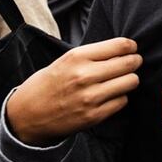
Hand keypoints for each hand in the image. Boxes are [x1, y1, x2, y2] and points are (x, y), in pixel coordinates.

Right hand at [5, 38, 142, 145]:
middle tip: (132, 63)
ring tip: (120, 80)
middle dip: (134, 62)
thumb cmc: (50, 83)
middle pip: (130, 63)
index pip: (121, 45)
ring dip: (129, 80)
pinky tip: (109, 96)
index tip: (131, 49)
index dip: (131, 47)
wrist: (27, 114)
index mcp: (77, 57)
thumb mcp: (66, 60)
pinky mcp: (94, 116)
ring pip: (131, 81)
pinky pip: (123, 101)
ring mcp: (90, 97)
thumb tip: (125, 50)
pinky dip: (120, 97)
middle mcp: (84, 75)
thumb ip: (94, 54)